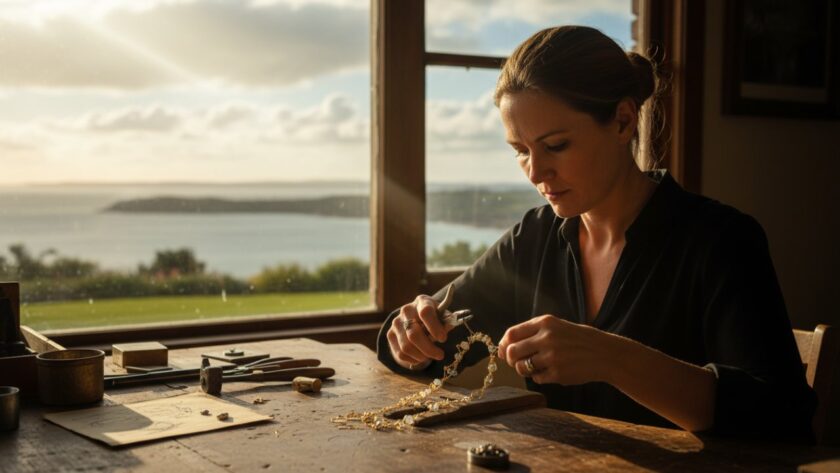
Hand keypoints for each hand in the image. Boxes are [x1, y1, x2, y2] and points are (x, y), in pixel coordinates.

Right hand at [387, 294, 456, 369]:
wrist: (416, 318)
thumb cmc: (434, 318)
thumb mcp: (443, 317)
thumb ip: (446, 323)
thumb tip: (447, 329)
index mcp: (422, 302)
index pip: (426, 312)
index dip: (435, 327)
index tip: (443, 339)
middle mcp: (406, 310)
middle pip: (414, 334)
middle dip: (429, 348)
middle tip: (440, 355)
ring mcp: (396, 322)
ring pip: (406, 346)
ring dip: (421, 356)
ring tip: (430, 356)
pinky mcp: (390, 334)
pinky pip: (400, 353)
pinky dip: (413, 359)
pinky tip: (420, 357)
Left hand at [497, 315, 613, 384]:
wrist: (605, 354)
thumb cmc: (577, 340)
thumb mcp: (556, 327)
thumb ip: (532, 333)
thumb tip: (503, 348)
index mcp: (545, 323)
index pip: (511, 334)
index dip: (503, 345)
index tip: (503, 352)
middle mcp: (547, 338)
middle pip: (512, 352)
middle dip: (511, 360)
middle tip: (518, 362)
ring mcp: (552, 357)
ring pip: (521, 367)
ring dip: (524, 370)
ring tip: (536, 367)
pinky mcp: (557, 374)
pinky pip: (536, 379)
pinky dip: (540, 377)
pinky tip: (552, 371)